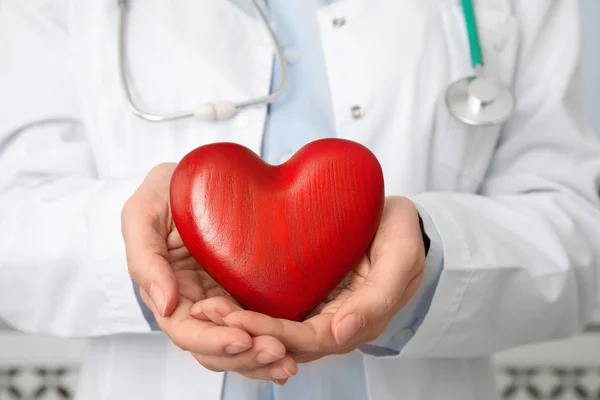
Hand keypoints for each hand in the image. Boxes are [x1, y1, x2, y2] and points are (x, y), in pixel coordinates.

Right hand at [122, 163, 297, 383]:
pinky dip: (276, 340)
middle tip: (278, 354)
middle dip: (246, 357)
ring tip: (289, 361)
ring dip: (262, 357)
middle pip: (217, 347)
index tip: (241, 340)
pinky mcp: (249, 289)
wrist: (196, 175)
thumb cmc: (163, 193)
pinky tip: (294, 350)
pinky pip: (261, 321)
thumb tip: (165, 305)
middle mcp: (197, 303)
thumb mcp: (142, 215)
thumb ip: (145, 259)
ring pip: (240, 342)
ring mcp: (224, 298)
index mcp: (169, 292)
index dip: (211, 342)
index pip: (187, 331)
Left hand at [190, 196, 425, 363]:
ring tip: (203, 309)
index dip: (271, 334)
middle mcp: (331, 324)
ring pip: (274, 332)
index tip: (235, 319)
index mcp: (355, 321)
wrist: (395, 220)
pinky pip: (273, 310)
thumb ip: (379, 297)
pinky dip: (246, 309)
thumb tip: (341, 334)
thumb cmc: (401, 236)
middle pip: (283, 342)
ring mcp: (316, 310)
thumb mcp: (402, 258)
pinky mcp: (304, 294)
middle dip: (243, 333)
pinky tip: (219, 297)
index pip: (307, 340)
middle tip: (206, 313)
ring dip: (238, 326)